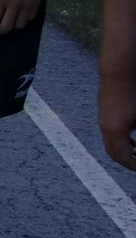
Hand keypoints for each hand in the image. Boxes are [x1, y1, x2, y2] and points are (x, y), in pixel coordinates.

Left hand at [0, 0, 44, 35]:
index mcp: (1, 0)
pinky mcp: (38, 3)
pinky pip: (31, 18)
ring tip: (9, 20)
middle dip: (0, 30)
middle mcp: (15, 5)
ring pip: (20, 25)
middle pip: (7, 27)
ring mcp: (28, 5)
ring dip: (13, 25)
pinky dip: (24, 19)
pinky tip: (20, 14)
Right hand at [102, 54, 135, 168]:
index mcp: (115, 131)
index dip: (133, 165)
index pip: (122, 157)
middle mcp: (106, 127)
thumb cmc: (132, 92)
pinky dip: (120, 140)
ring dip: (123, 150)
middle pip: (113, 152)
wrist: (120, 71)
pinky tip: (131, 136)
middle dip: (127, 161)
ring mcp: (104, 118)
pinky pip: (110, 133)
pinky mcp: (105, 111)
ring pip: (110, 143)